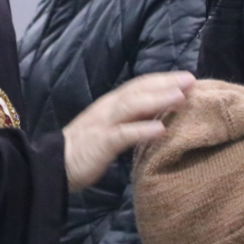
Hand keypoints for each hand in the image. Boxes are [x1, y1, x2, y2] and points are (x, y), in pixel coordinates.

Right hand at [63, 72, 193, 191]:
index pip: (139, 85)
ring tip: (180, 97)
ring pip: (132, 106)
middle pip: (138, 90)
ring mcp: (103, 124)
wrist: (52, 166)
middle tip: (191, 80)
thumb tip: (157, 115)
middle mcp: (108, 108)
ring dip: (158, 100)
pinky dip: (142, 130)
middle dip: (165, 84)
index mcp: (110, 104)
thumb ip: (129, 120)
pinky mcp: (100, 143)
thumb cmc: (84, 149)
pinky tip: (160, 129)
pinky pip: (123, 134)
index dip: (162, 80)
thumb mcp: (109, 129)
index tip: (187, 77)